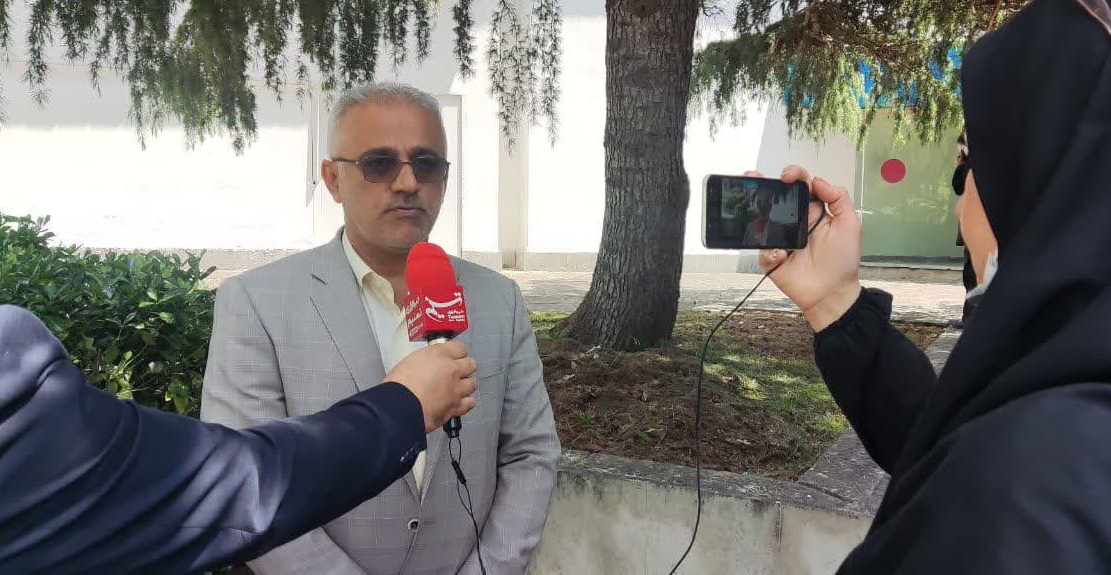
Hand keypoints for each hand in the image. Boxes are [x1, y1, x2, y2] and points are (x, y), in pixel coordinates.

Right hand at [385, 341, 477, 431]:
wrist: (399, 407)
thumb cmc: (398, 386)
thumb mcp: (410, 362)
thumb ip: (426, 361)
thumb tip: (430, 365)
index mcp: (438, 355)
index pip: (459, 347)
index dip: (456, 352)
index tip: (454, 355)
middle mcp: (451, 370)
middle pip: (470, 364)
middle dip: (464, 367)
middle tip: (456, 371)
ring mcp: (456, 389)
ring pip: (472, 383)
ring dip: (465, 385)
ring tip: (456, 388)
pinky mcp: (456, 407)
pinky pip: (470, 402)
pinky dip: (465, 402)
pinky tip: (458, 401)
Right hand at [751, 166, 862, 330]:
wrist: (832, 293)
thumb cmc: (842, 261)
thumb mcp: (850, 225)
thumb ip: (839, 198)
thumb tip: (818, 180)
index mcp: (813, 212)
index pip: (800, 187)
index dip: (793, 176)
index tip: (788, 175)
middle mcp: (794, 223)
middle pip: (775, 199)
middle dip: (762, 186)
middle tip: (755, 178)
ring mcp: (781, 240)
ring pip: (761, 221)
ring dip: (755, 214)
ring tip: (756, 211)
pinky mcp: (771, 258)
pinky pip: (763, 249)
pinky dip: (770, 251)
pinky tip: (781, 255)